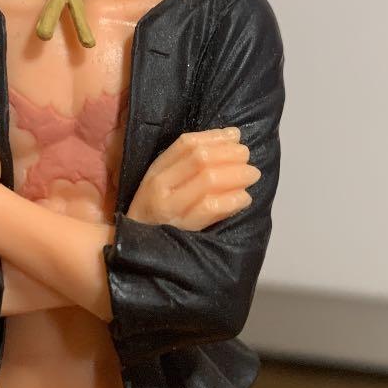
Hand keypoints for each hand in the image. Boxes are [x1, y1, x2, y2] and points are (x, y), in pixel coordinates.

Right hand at [126, 127, 259, 230]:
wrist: (136, 251)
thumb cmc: (156, 214)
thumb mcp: (163, 185)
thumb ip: (189, 163)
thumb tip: (231, 136)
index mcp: (156, 172)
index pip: (186, 144)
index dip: (215, 137)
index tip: (235, 136)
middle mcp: (161, 187)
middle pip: (200, 159)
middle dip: (230, 154)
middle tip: (247, 157)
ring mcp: (171, 209)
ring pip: (208, 180)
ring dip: (236, 174)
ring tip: (251, 175)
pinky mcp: (184, 230)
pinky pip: (212, 209)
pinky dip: (232, 200)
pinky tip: (244, 198)